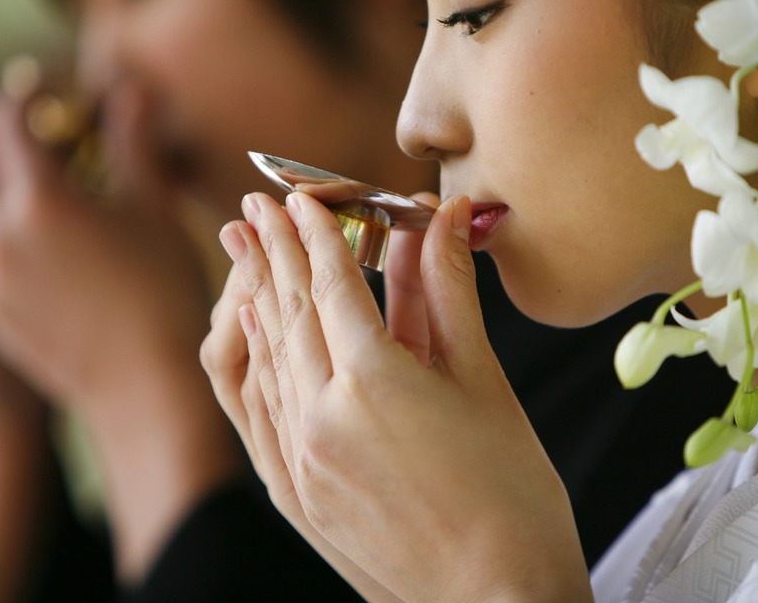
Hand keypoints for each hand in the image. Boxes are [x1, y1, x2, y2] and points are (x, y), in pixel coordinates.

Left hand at [0, 86, 242, 580]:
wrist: (146, 382)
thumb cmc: (162, 288)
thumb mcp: (152, 206)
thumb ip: (132, 142)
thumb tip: (131, 90)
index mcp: (38, 198)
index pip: (6, 126)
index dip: (24, 107)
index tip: (44, 102)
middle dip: (11, 155)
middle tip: (53, 155)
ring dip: (6, 203)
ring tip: (55, 211)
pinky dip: (7, 247)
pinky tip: (53, 260)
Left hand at [204, 191, 589, 601]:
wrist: (498, 598)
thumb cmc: (512, 490)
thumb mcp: (484, 379)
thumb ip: (450, 291)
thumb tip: (449, 214)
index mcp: (373, 381)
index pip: (331, 283)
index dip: (316, 232)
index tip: (300, 194)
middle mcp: (322, 416)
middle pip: (291, 312)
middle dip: (274, 250)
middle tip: (256, 203)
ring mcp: (303, 459)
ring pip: (270, 357)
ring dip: (257, 296)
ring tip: (244, 248)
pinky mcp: (299, 493)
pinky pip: (264, 408)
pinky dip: (259, 358)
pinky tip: (256, 328)